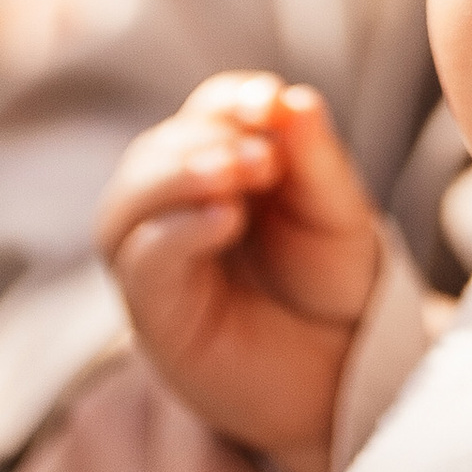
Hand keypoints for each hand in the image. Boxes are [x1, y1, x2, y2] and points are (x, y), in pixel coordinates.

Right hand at [98, 74, 380, 471]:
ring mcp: (159, 265)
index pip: (205, 112)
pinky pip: (140, 263)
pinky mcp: (155, 317)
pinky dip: (175, 231)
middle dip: (202, 141)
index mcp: (222, 168)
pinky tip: (223, 219)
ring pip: (125, 206)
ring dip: (175, 177)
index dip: (229, 99)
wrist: (347, 373)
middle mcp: (176, 210)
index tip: (267, 102)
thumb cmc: (336, 284)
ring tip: (238, 173)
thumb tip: (289, 98)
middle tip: (262, 155)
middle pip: (153, 152)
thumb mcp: (339, 213)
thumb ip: (314, 158)